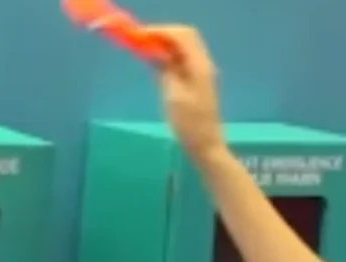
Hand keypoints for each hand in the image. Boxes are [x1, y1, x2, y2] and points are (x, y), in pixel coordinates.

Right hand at [144, 24, 224, 161]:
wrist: (206, 146)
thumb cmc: (190, 125)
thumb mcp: (173, 95)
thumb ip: (165, 69)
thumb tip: (155, 51)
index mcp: (200, 66)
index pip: (183, 35)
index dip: (161, 32)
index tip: (140, 36)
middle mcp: (204, 65)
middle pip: (185, 38)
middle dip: (164, 36)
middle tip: (142, 42)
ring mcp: (202, 73)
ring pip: (184, 48)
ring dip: (166, 46)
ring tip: (146, 51)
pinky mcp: (198, 82)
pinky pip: (183, 61)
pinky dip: (170, 57)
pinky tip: (157, 64)